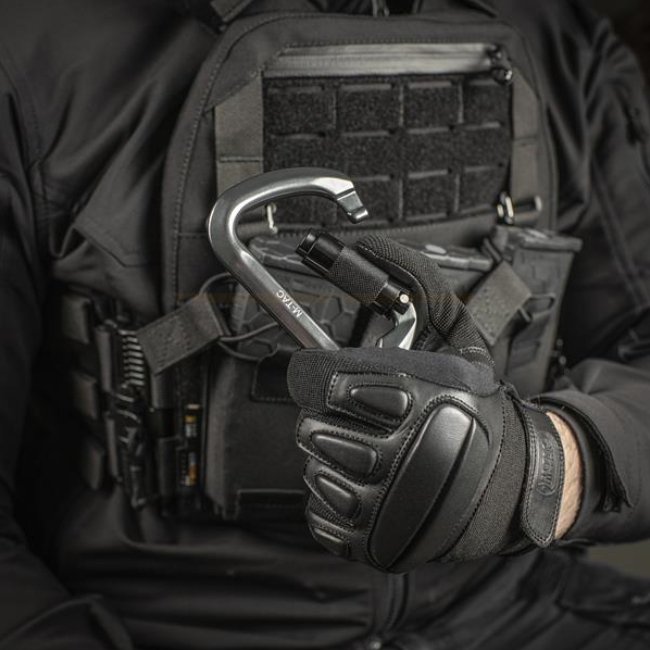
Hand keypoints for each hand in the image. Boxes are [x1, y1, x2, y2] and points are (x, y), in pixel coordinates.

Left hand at [288, 235, 567, 571]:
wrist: (517, 480)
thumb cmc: (481, 409)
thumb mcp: (463, 340)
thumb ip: (419, 287)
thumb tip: (370, 245)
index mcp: (422, 402)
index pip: (335, 385)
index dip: (334, 383)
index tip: (344, 386)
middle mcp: (407, 457)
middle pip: (316, 433)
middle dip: (326, 422)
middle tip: (355, 421)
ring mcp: (392, 508)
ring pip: (316, 474)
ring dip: (330, 460)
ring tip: (365, 453)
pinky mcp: (380, 541)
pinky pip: (322, 518)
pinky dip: (331, 502)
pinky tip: (363, 486)